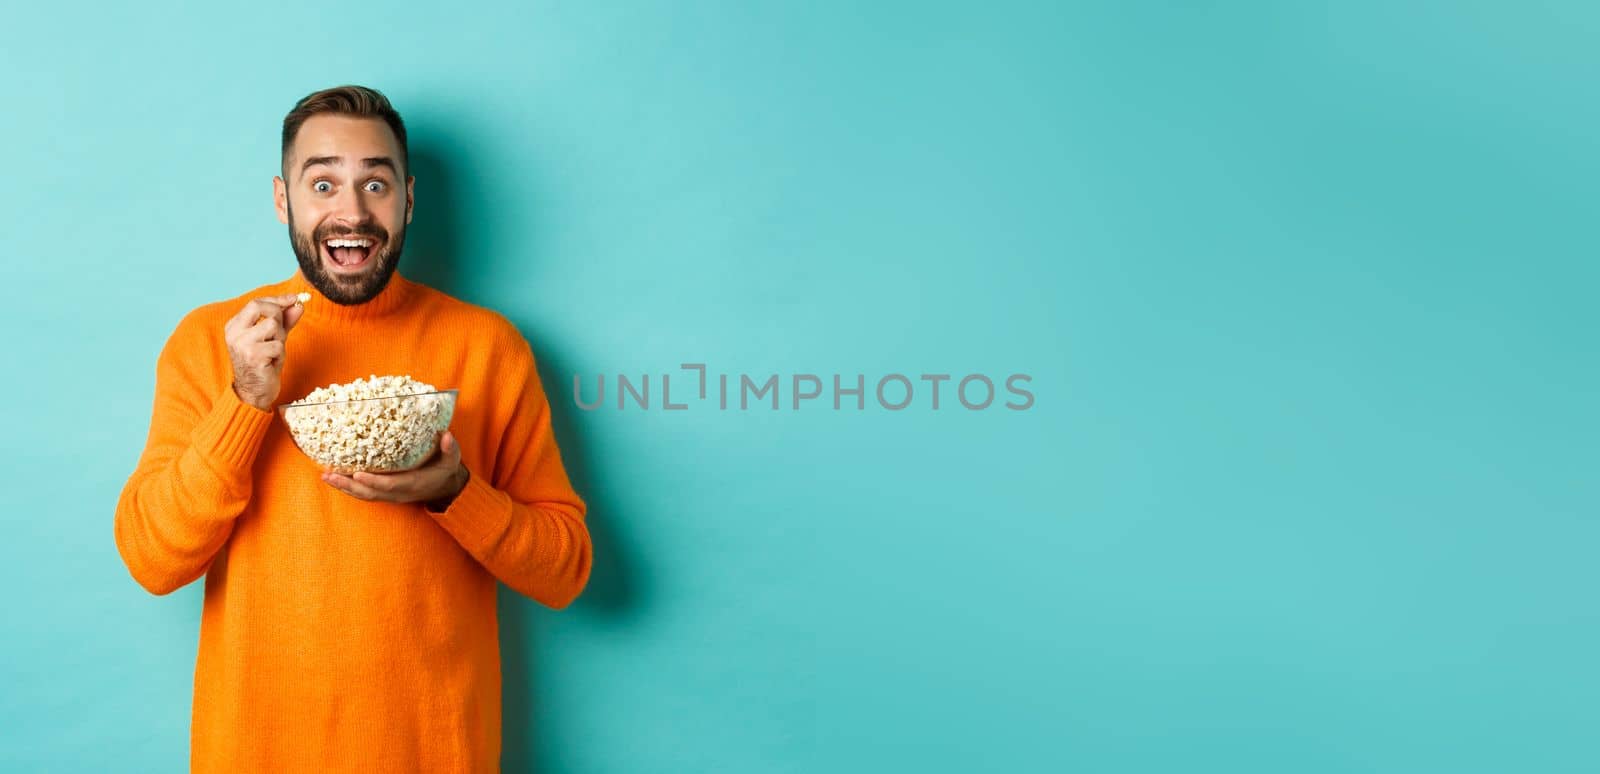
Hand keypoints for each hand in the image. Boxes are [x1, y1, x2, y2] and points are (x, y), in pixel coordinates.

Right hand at [225, 294, 304, 410]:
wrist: (254, 392)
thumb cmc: (263, 364)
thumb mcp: (274, 338)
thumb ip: (285, 321)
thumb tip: (299, 304)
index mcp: (235, 325)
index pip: (256, 302)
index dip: (277, 299)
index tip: (295, 299)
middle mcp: (234, 333)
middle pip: (261, 307)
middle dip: (278, 316)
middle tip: (279, 333)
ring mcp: (242, 344)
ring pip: (273, 325)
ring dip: (280, 339)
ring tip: (273, 352)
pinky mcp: (252, 356)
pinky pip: (278, 345)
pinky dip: (280, 354)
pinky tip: (272, 363)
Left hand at [322, 430, 468, 507]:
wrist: (445, 488)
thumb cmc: (445, 470)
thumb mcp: (452, 460)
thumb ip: (450, 449)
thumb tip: (446, 435)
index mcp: (414, 484)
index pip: (391, 484)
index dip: (374, 481)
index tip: (357, 473)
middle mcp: (399, 493)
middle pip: (370, 493)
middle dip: (349, 485)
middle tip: (329, 476)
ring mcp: (391, 495)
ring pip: (364, 495)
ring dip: (344, 487)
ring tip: (325, 477)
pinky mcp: (385, 493)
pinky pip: (364, 493)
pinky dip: (348, 488)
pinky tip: (334, 479)